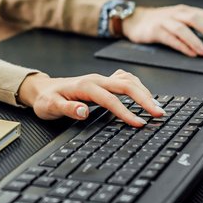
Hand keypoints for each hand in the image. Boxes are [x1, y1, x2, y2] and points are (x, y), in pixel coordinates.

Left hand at [17, 68, 161, 125]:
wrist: (43, 89)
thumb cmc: (47, 99)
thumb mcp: (50, 107)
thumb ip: (66, 109)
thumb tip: (82, 111)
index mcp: (85, 86)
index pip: (111, 100)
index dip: (126, 112)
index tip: (139, 123)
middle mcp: (96, 80)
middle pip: (126, 85)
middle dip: (145, 99)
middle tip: (159, 113)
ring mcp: (101, 79)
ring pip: (129, 80)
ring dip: (144, 92)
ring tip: (157, 107)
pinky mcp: (104, 82)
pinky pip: (126, 79)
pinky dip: (138, 87)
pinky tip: (144, 95)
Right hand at [122, 4, 202, 56]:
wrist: (135, 20)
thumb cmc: (160, 22)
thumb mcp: (178, 19)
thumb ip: (193, 26)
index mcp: (184, 10)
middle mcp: (176, 13)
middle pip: (195, 19)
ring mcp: (165, 21)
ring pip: (183, 29)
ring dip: (196, 40)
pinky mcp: (155, 31)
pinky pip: (170, 38)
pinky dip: (182, 46)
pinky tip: (190, 52)